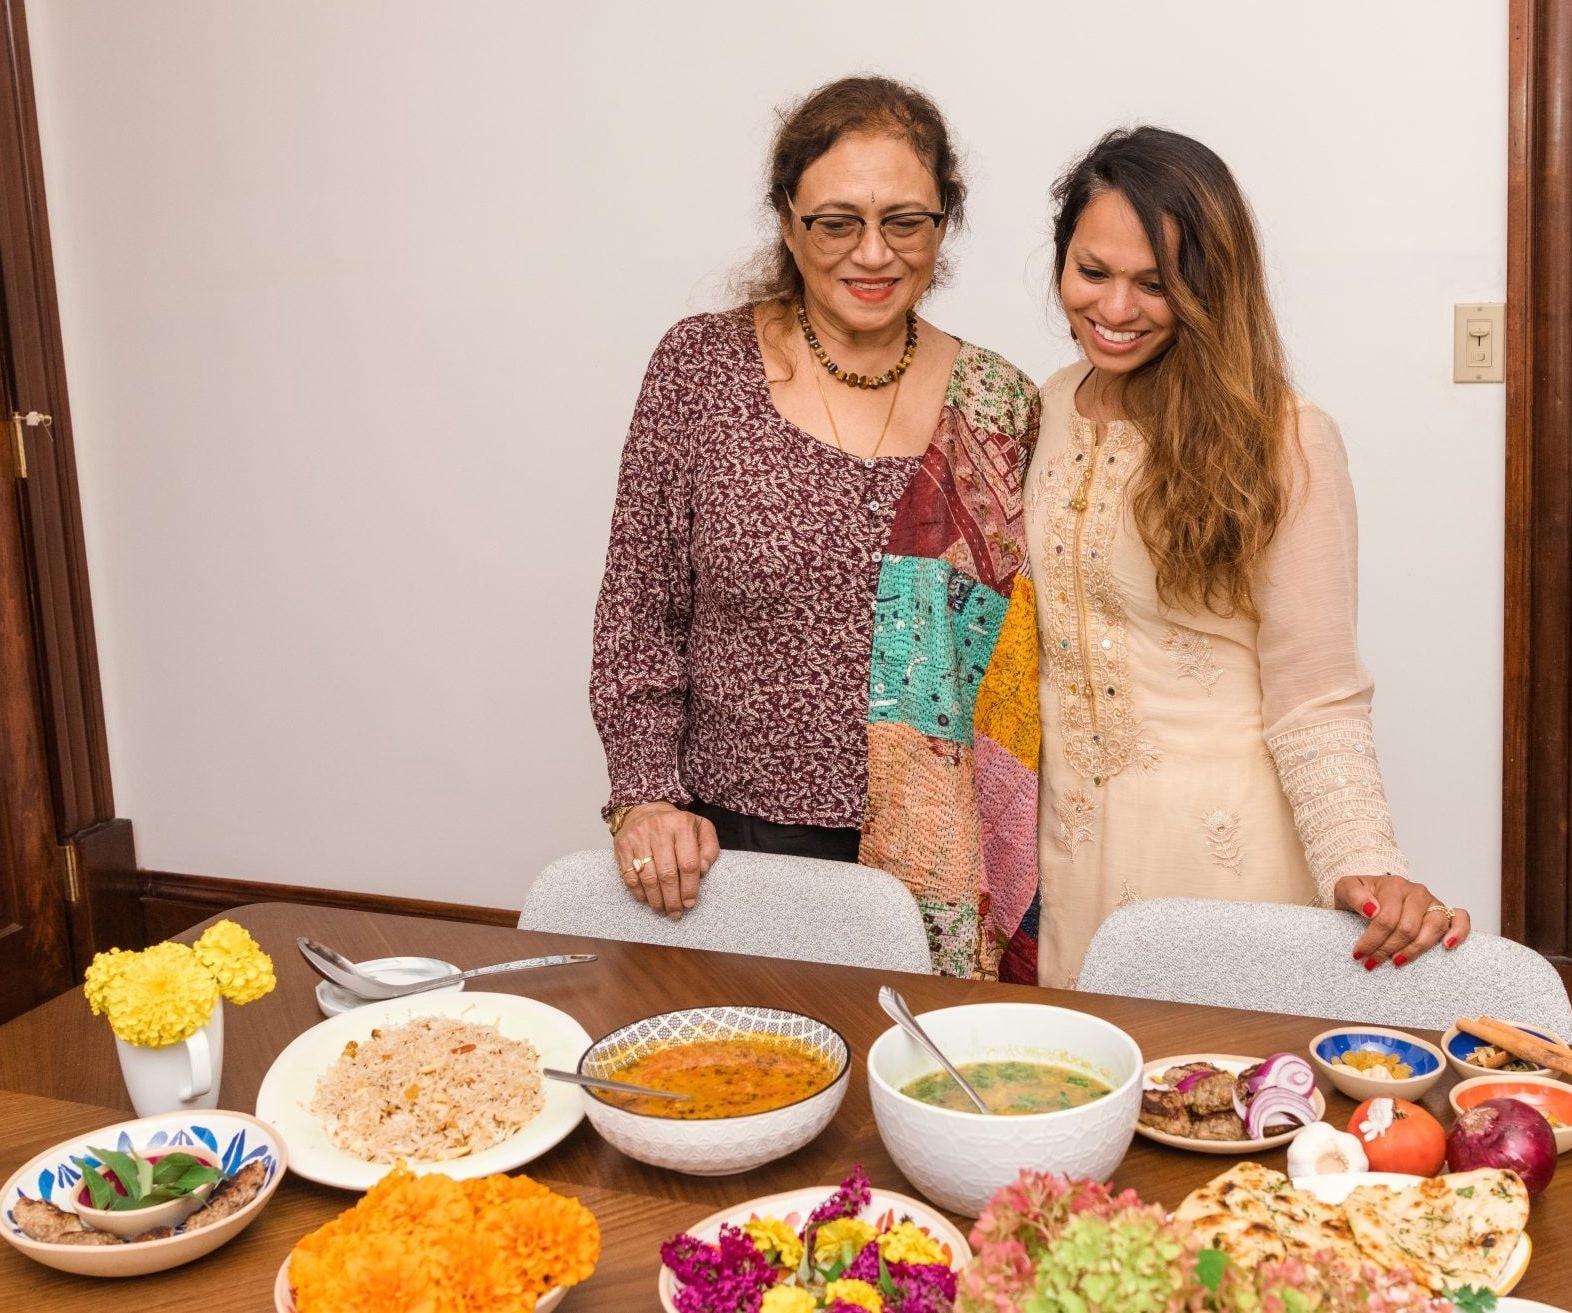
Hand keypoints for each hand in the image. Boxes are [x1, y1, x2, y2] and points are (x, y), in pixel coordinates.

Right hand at [613, 803, 718, 919]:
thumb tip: (703, 870)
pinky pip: (629, 875)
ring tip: (662, 910)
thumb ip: (709, 848)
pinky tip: (646, 900)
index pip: (688, 863)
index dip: (689, 887)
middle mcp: (659, 830)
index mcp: (681, 826)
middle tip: (676, 913)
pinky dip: (638, 892)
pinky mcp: (623, 845)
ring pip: (647, 877)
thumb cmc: (677, 825)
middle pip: (667, 874)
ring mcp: (638, 838)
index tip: (690, 902)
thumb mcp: (701, 829)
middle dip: (672, 899)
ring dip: (656, 899)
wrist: (645, 810)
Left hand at [1333, 874, 1471, 968]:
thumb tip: (1372, 909)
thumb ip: (1354, 894)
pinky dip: (1459, 932)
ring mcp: (1432, 902)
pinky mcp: (1443, 912)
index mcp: (1393, 885)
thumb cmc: (1360, 895)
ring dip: (1414, 950)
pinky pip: (1460, 919)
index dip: (1372, 940)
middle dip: (1387, 949)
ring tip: (1396, 961)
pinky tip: (1447, 946)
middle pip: (1408, 928)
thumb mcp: (1345, 889)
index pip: (1386, 919)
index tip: (1359, 954)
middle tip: (1372, 962)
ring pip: (1433, 928)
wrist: (1369, 893)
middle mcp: (1416, 892)